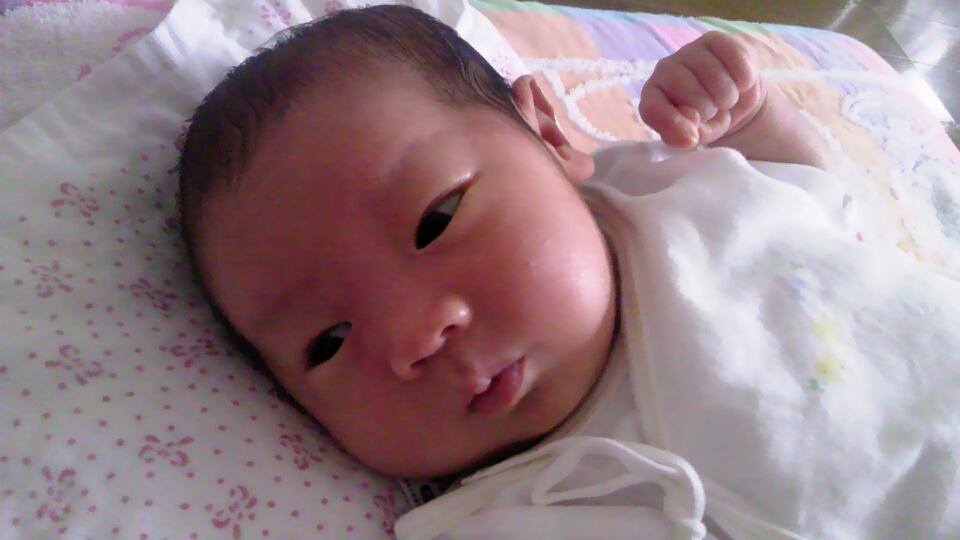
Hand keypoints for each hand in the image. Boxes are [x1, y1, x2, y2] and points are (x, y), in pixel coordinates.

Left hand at [640, 31, 766, 147]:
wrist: (733, 97)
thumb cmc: (706, 119)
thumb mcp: (693, 136)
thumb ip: (682, 137)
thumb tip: (689, 136)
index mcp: (653, 97)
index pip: (652, 109)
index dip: (674, 124)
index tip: (692, 136)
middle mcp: (665, 69)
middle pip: (690, 94)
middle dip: (709, 109)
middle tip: (714, 110)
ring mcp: (689, 51)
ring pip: (715, 77)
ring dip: (729, 96)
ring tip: (726, 98)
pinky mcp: (714, 40)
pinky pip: (734, 58)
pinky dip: (743, 78)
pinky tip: (739, 82)